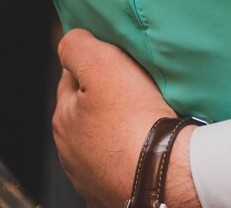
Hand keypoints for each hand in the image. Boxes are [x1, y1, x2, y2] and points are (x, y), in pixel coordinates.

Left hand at [53, 30, 195, 207]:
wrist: (166, 177)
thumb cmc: (136, 123)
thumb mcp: (103, 65)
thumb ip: (78, 47)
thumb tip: (70, 38)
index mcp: (64, 118)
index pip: (71, 78)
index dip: (94, 64)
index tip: (117, 63)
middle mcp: (71, 151)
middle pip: (87, 110)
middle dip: (106, 98)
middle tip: (136, 89)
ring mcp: (91, 176)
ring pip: (103, 138)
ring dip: (118, 128)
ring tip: (146, 118)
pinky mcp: (113, 191)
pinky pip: (121, 164)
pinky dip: (131, 154)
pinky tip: (149, 145)